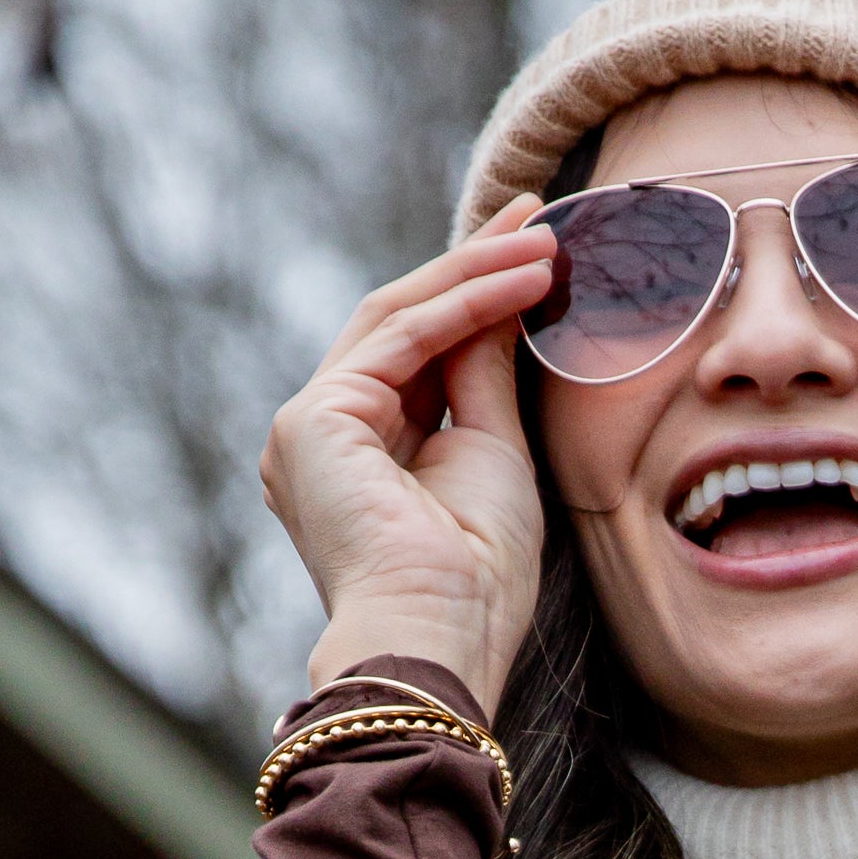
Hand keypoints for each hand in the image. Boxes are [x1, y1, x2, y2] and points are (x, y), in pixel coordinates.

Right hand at [260, 200, 556, 720]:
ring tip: (547, 239)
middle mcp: (322, 436)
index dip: (478, 293)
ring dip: (477, 271)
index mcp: (359, 455)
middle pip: (402, 321)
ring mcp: (309, 427)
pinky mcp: (314, 421)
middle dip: (475, 262)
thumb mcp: (493, 454)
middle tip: (541, 216)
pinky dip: (467, 302)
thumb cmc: (474, 580)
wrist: (440, 642)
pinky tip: (524, 277)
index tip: (540, 251)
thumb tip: (500, 300)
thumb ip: (482, 374)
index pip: (418, 350)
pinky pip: (402, 337)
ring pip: (398, 316)